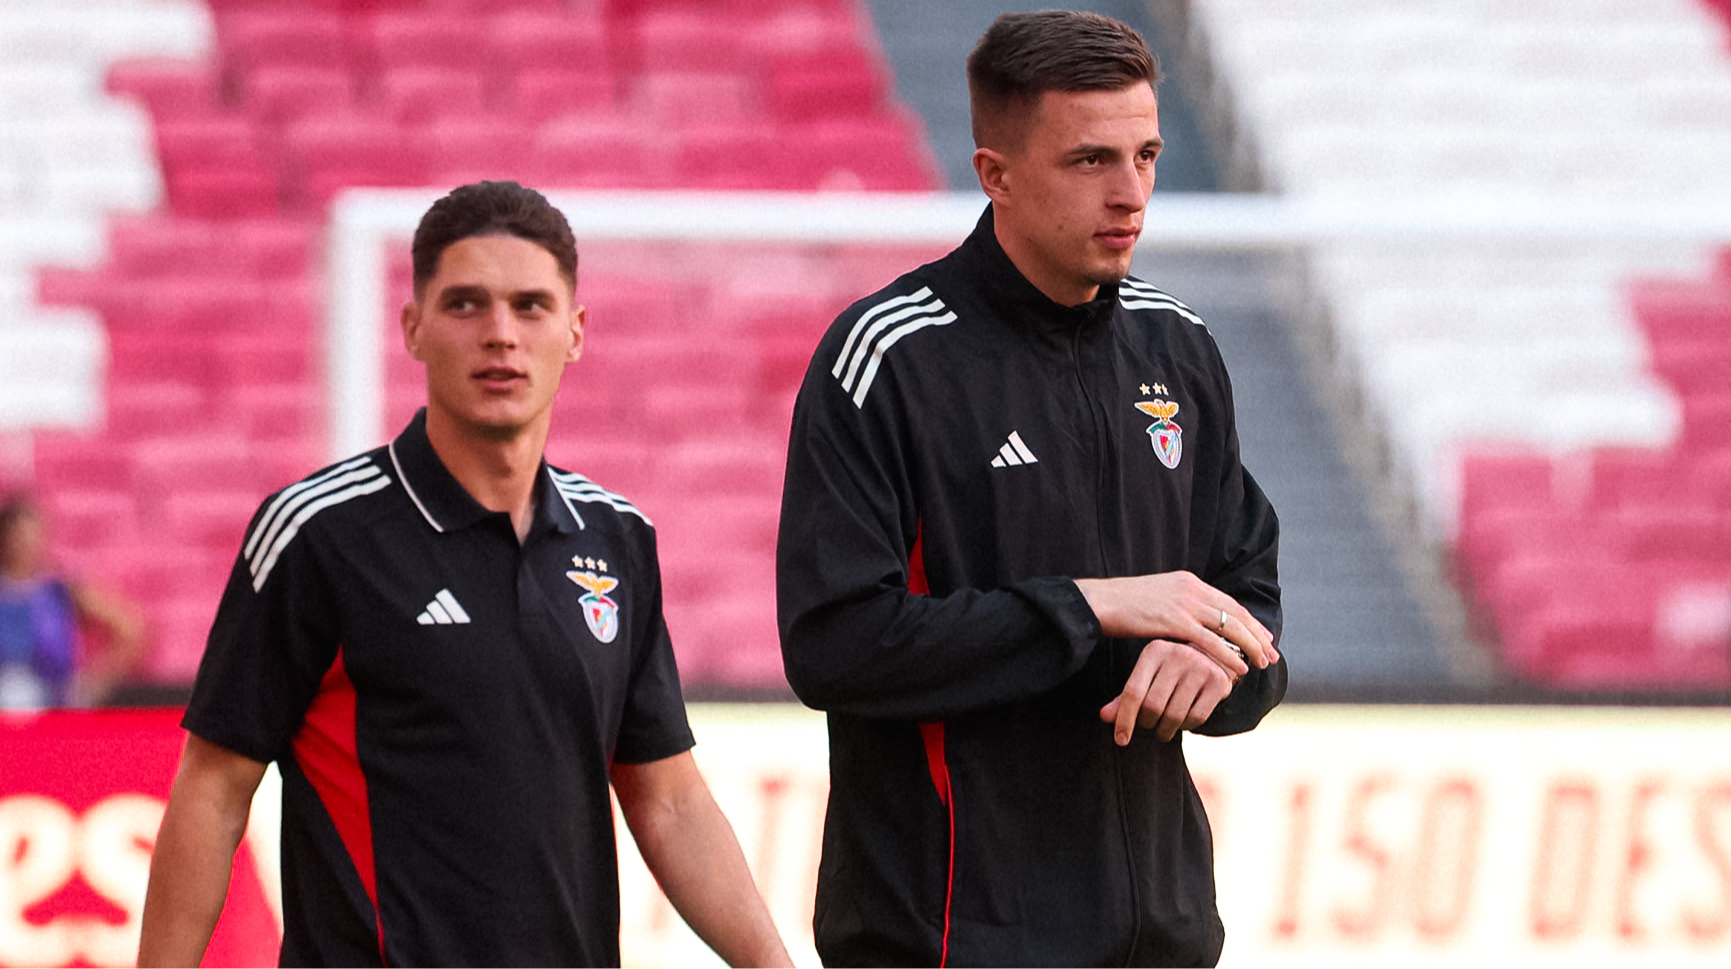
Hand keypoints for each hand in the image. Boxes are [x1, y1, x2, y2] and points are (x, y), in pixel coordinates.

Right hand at [1074, 570, 1278, 673]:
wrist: (1099, 602)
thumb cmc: (1121, 604)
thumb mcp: (1156, 597)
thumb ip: (1177, 604)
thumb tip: (1189, 620)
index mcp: (1188, 581)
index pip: (1228, 602)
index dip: (1249, 621)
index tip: (1263, 636)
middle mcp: (1192, 589)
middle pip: (1236, 613)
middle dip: (1257, 634)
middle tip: (1272, 652)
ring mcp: (1185, 604)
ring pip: (1230, 627)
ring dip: (1250, 647)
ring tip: (1263, 663)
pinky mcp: (1176, 621)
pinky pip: (1211, 641)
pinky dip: (1229, 655)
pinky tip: (1240, 668)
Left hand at [1099, 639, 1234, 744]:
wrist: (1212, 656)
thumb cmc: (1170, 671)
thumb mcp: (1147, 676)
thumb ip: (1126, 696)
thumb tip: (1104, 717)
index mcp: (1154, 651)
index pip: (1133, 692)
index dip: (1125, 719)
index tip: (1121, 740)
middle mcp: (1178, 654)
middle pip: (1153, 706)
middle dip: (1147, 724)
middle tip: (1149, 726)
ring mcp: (1201, 666)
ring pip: (1174, 715)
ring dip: (1165, 730)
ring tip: (1163, 729)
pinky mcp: (1218, 681)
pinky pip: (1196, 718)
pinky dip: (1185, 727)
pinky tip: (1182, 722)